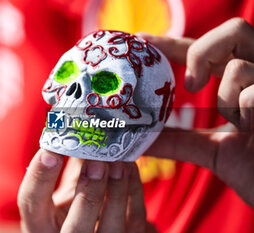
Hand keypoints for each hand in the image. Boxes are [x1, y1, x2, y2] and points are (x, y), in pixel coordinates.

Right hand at [17, 149, 156, 232]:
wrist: (96, 229)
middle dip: (88, 193)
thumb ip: (70, 166)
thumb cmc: (75, 205)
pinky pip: (135, 222)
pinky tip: (130, 169)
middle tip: (96, 160)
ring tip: (119, 162)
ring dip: (117, 192)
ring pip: (111, 229)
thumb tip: (78, 126)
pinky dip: (134, 193)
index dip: (39, 178)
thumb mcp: (66, 189)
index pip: (31, 205)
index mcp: (42, 225)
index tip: (50, 150)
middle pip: (76, 230)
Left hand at [138, 18, 253, 206]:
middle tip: (192, 84)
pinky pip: (253, 95)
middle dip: (201, 53)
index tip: (142, 41)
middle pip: (233, 31)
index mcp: (246, 82)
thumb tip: (140, 140)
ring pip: (238, 67)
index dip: (173, 44)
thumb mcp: (212, 151)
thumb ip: (178, 141)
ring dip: (227, 101)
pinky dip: (245, 115)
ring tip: (240, 124)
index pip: (208, 51)